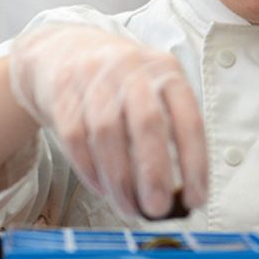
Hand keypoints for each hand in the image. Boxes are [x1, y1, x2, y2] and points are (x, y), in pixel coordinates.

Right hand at [8, 25, 208, 219]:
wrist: (62, 49)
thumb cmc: (119, 84)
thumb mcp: (151, 90)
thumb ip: (166, 131)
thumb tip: (178, 194)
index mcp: (166, 71)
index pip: (188, 119)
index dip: (195, 163)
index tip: (196, 199)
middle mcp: (133, 69)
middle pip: (147, 123)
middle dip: (154, 171)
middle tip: (157, 209)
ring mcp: (95, 76)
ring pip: (108, 133)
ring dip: (119, 178)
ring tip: (128, 208)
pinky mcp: (62, 89)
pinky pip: (76, 136)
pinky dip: (89, 168)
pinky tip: (101, 188)